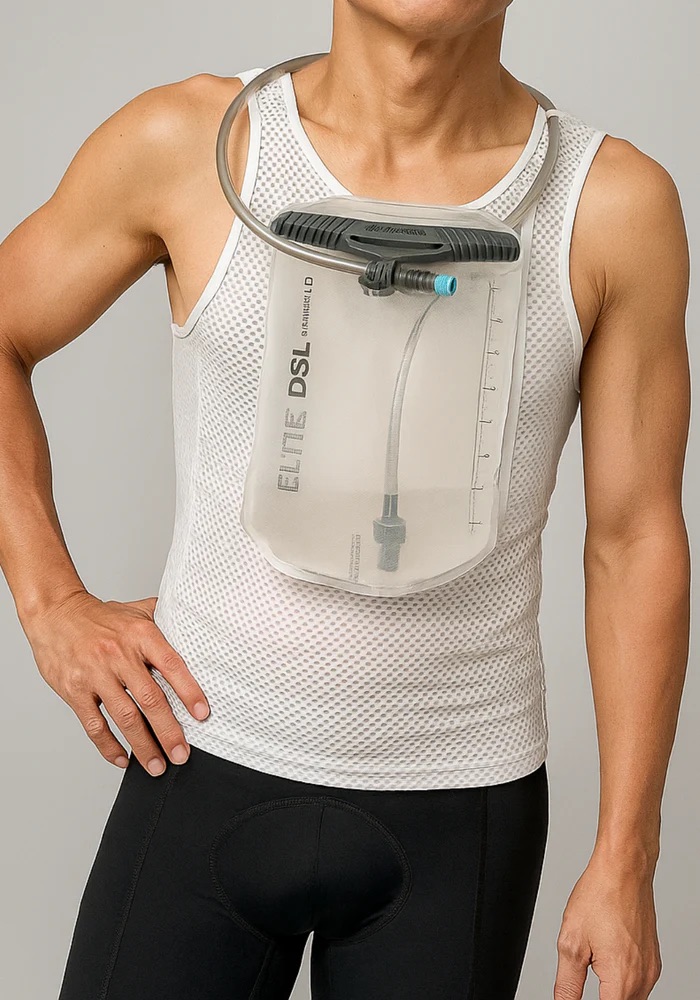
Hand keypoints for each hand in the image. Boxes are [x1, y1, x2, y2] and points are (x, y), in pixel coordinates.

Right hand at [24, 589, 209, 775]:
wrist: (55, 613)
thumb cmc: (100, 616)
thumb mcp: (136, 609)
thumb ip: (164, 619)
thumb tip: (195, 628)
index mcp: (140, 634)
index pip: (171, 665)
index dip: (189, 691)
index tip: (201, 714)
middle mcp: (119, 655)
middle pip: (150, 699)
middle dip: (168, 732)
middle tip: (181, 754)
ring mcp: (95, 674)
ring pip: (124, 717)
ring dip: (143, 745)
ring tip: (157, 765)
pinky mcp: (74, 690)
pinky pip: (94, 725)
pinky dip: (109, 746)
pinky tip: (123, 759)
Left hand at [554, 851, 661, 998]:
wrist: (624, 870)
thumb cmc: (600, 896)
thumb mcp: (572, 942)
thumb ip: (567, 984)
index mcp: (622, 980)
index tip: (574, 995)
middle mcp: (643, 979)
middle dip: (600, 999)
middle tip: (584, 970)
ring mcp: (651, 970)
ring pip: (630, 998)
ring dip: (610, 993)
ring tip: (591, 965)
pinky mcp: (652, 960)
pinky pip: (638, 984)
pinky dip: (620, 981)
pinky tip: (605, 960)